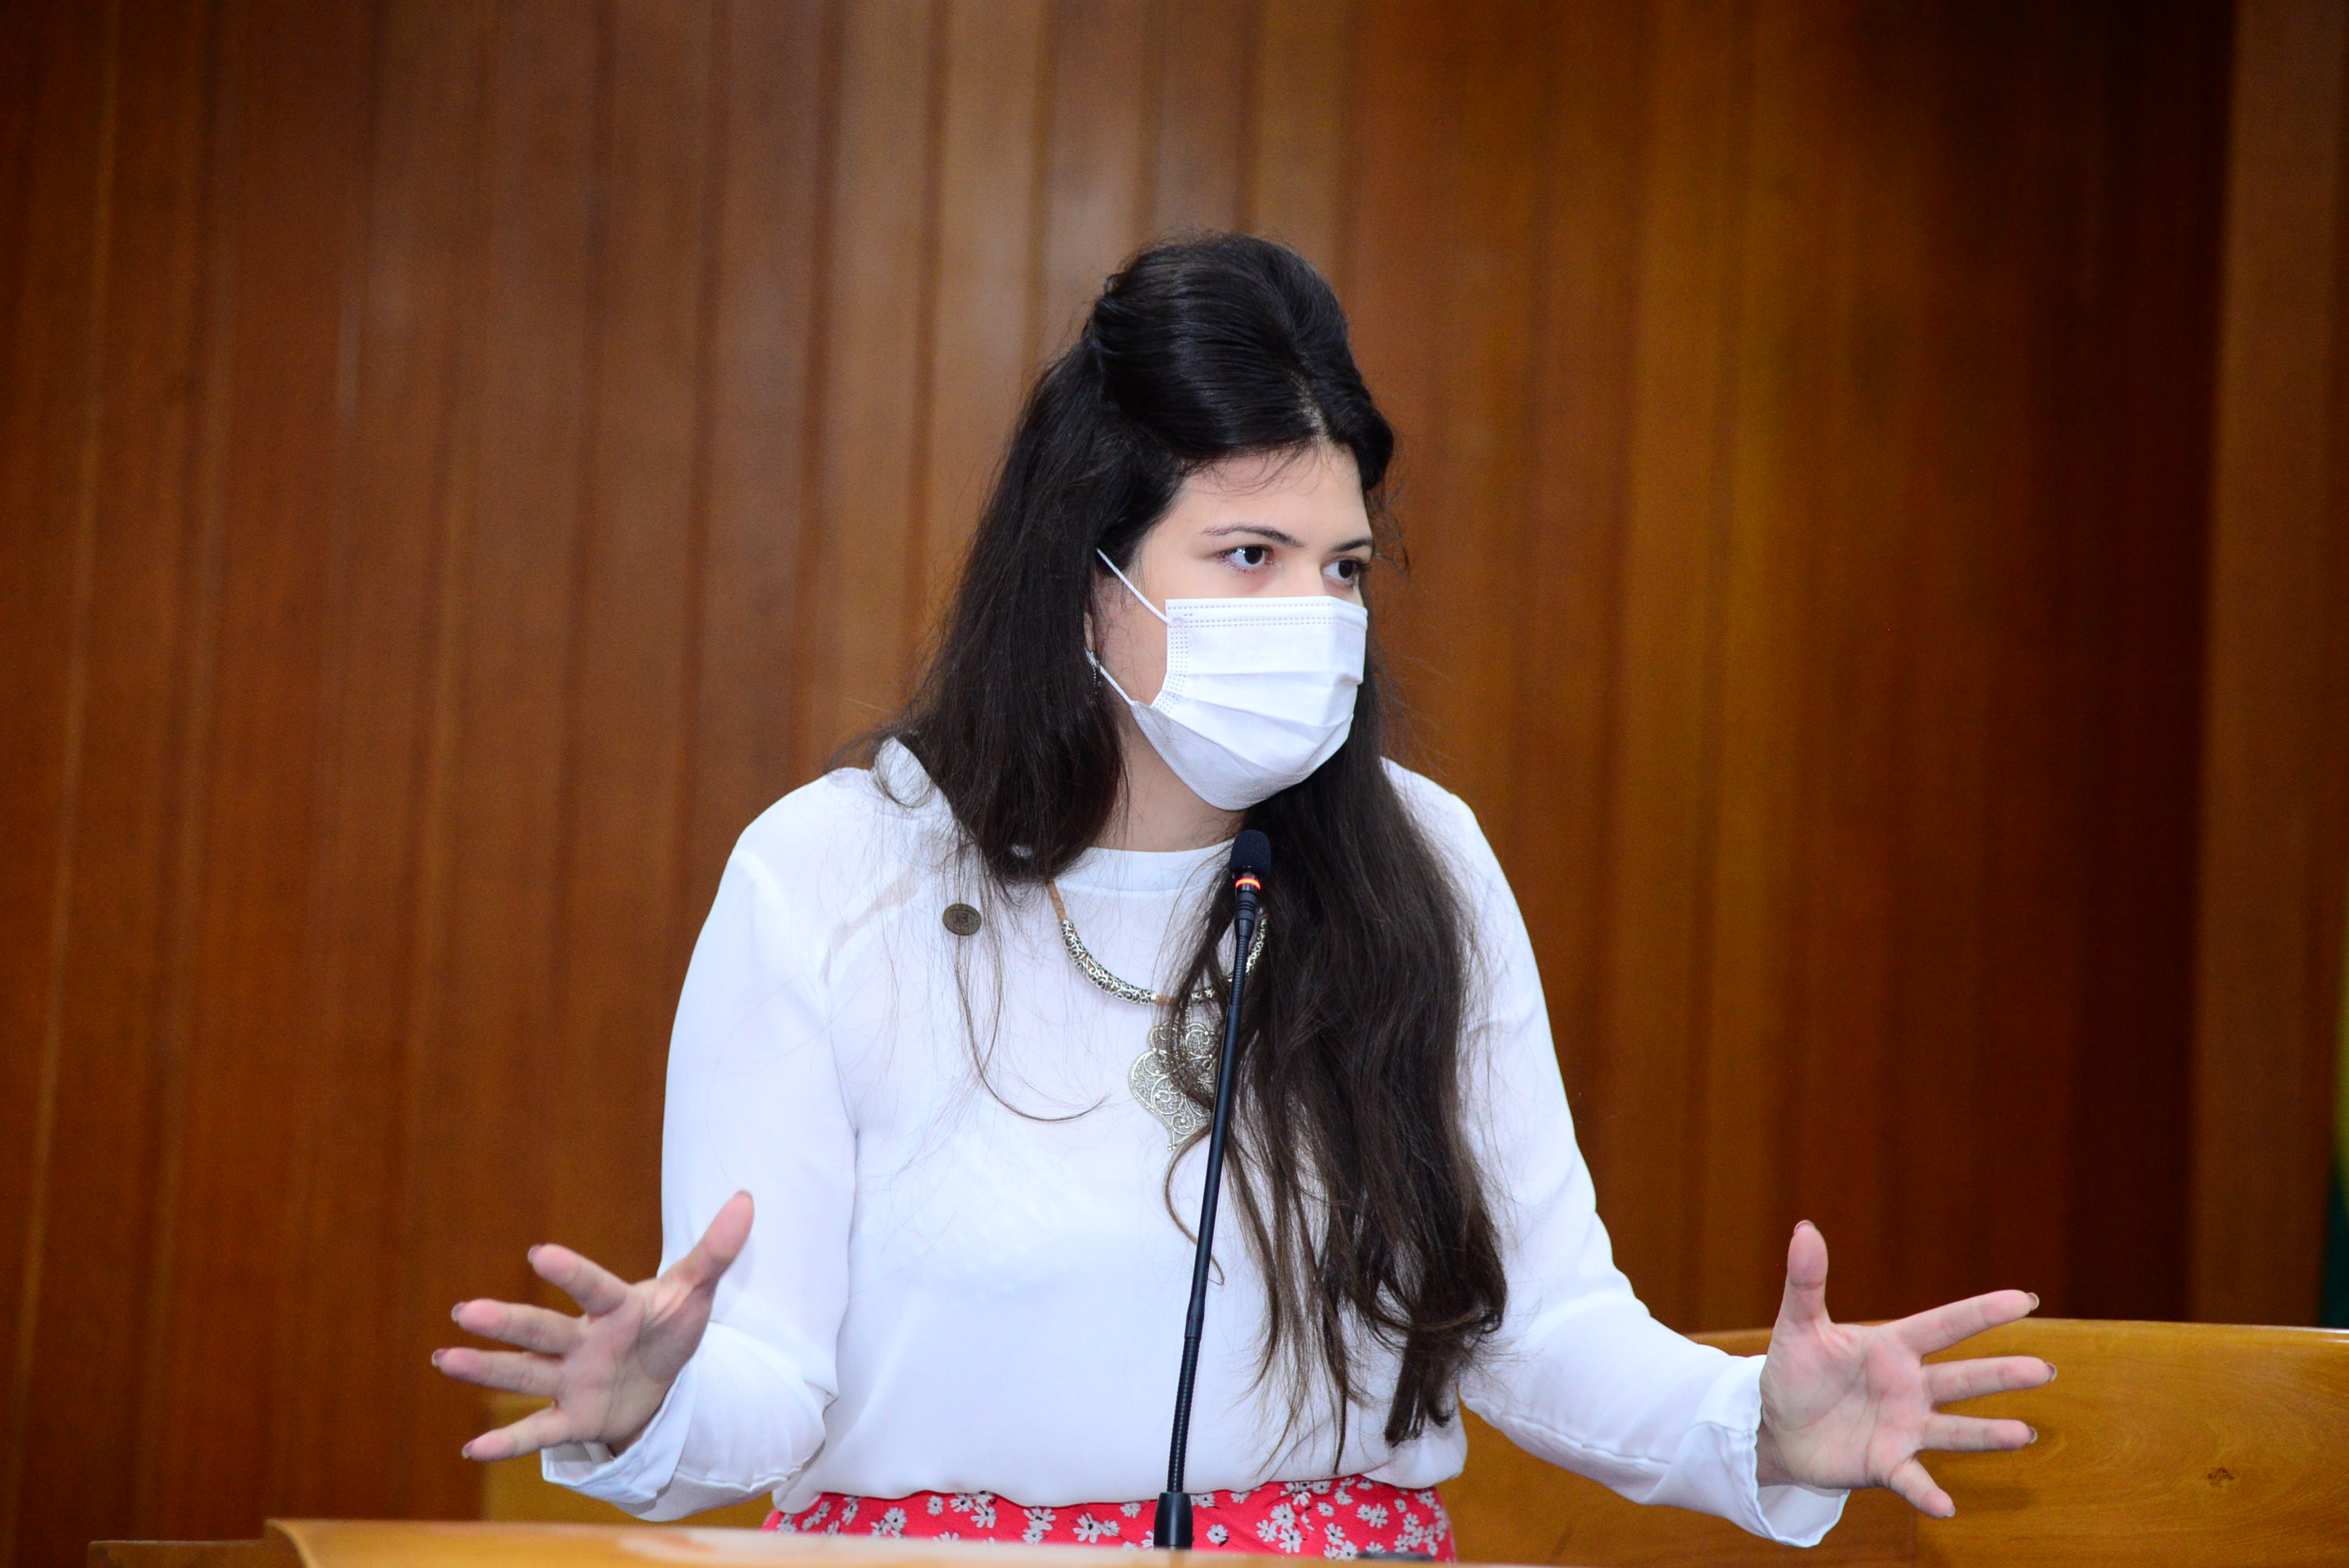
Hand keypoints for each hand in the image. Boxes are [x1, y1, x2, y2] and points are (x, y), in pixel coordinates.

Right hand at [432, 1191, 753, 1460]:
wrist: (661, 1380)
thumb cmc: (669, 1327)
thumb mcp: (696, 1292)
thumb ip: (716, 1249)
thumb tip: (747, 1198)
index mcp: (616, 1308)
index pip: (595, 1288)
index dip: (573, 1273)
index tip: (539, 1253)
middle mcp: (584, 1342)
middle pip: (543, 1330)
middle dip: (506, 1322)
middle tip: (463, 1311)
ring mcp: (573, 1380)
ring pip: (526, 1374)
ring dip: (488, 1369)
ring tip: (445, 1359)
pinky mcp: (574, 1419)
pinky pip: (538, 1431)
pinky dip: (508, 1442)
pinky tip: (472, 1448)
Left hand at [1752, 1220, 2053, 1516]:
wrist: (1776, 1426)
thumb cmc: (1796, 1372)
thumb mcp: (1798, 1326)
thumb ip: (1806, 1281)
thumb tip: (1805, 1228)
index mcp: (1892, 1347)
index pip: (1943, 1325)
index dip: (1981, 1312)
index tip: (2024, 1298)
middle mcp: (1909, 1388)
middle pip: (1962, 1379)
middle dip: (2002, 1374)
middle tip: (2046, 1370)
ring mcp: (1903, 1428)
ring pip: (1953, 1431)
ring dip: (1986, 1434)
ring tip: (2022, 1434)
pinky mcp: (1886, 1464)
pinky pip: (1912, 1479)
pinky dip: (1927, 1493)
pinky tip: (1946, 1508)